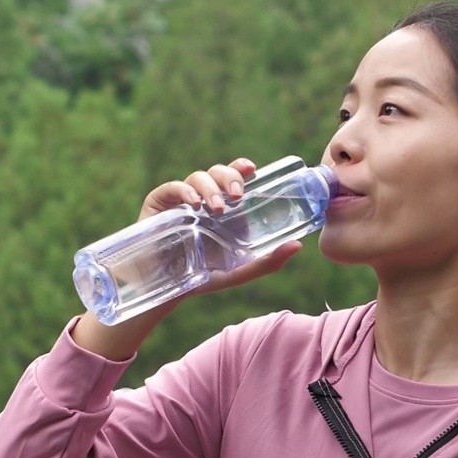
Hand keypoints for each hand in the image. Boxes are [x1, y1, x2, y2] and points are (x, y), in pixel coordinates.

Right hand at [72, 157, 302, 358]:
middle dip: (229, 177)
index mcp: (223, 207)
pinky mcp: (159, 204)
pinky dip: (184, 191)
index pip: (234, 177)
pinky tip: (193, 204)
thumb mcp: (238, 271)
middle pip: (217, 172)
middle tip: (237, 195)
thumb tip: (298, 245)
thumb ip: (267, 261)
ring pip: (197, 177)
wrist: (165, 290)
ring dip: (210, 188)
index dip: (241, 167)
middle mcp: (202, 198)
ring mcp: (180, 200)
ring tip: (217, 209)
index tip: (252, 169)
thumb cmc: (201, 277)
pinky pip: (172, 187)